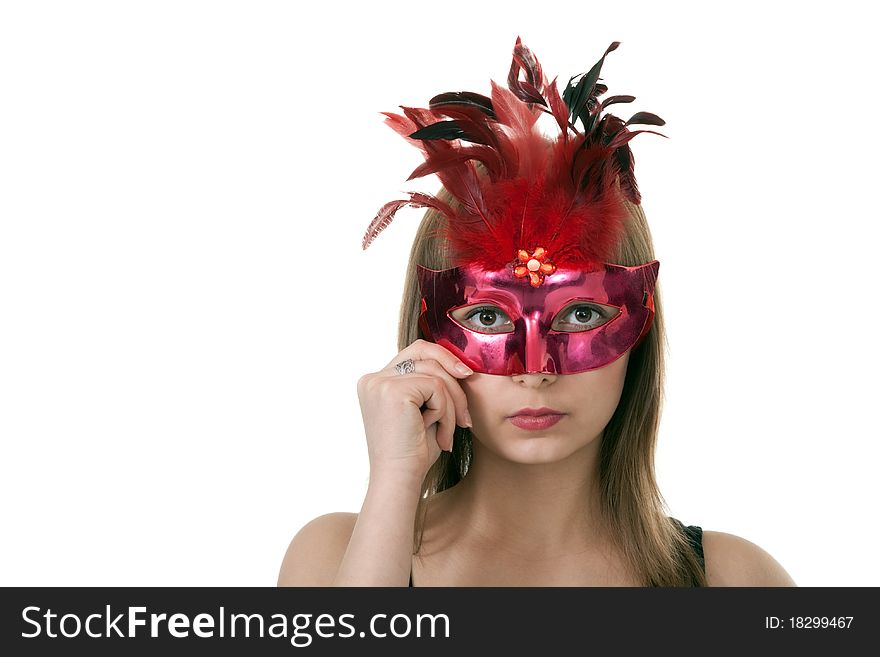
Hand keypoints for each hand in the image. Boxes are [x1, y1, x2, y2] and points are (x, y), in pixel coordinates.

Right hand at [356, 339, 473, 484]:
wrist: (400, 481)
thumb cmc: (413, 454)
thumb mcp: (423, 411)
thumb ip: (431, 384)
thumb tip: (460, 363)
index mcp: (375, 382)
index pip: (414, 352)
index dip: (442, 360)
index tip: (465, 377)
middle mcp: (373, 379)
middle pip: (423, 350)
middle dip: (453, 370)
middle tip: (467, 398)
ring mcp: (380, 383)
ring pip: (435, 373)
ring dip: (452, 403)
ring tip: (451, 431)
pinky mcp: (393, 391)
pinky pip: (436, 387)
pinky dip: (446, 412)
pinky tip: (441, 435)